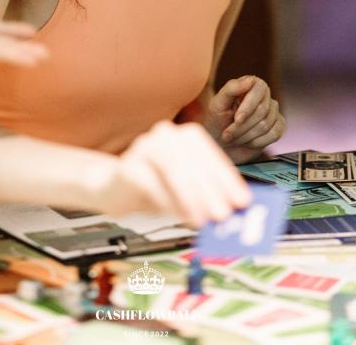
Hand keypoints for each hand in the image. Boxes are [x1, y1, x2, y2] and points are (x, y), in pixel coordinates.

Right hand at [86, 120, 250, 226]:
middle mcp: (166, 134)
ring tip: (202, 221)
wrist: (113, 188)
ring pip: (172, 167)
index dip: (227, 178)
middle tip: (223, 216)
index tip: (242, 201)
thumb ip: (206, 197)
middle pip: (192, 160)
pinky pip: (150, 183)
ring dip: (190, 196)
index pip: (211, 154)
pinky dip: (166, 201)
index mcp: (185, 136)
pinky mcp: (127, 166)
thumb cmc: (155, 189)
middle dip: (211, 191)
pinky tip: (177, 216)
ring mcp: (144, 146)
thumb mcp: (185, 193)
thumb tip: (231, 214)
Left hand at [205, 75, 284, 163]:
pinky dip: (257, 142)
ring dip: (246, 136)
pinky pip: (274, 134)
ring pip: (266, 124)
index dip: (248, 107)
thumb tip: (250, 80)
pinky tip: (247, 142)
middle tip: (227, 134)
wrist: (221, 144)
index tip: (236, 119)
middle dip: (242, 126)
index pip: (259, 90)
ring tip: (234, 138)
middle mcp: (264, 95)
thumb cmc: (217, 121)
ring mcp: (273, 111)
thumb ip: (231, 88)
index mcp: (251, 84)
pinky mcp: (278, 126)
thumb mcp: (217, 104)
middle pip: (262, 110)